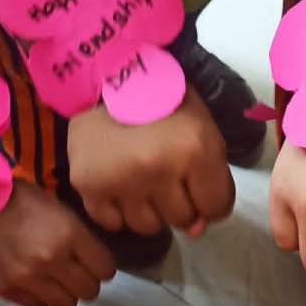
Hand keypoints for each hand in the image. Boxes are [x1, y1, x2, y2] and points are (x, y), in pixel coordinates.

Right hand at [0, 179, 115, 305]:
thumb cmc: (20, 201)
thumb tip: (98, 264)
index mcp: (69, 234)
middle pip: (89, 291)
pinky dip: (41, 297)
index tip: (96, 266)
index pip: (105, 270)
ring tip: (56, 280)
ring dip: (66, 294)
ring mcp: (28, 277)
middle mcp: (51, 259)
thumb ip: (81, 238)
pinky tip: (35, 281)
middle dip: (87, 283)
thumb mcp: (61, 210)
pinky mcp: (8, 289)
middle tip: (77, 274)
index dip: (103, 268)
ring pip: (67, 305)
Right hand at [68, 87, 233, 236]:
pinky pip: (114, 223)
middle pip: (182, 219)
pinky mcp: (89, 187)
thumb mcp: (202, 129)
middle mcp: (158, 169)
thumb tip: (195, 231)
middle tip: (165, 173)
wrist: (106, 74)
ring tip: (141, 178)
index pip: (216, 207)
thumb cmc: (163, 100)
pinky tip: (118, 183)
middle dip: (179, 202)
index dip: (209, 197)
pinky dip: (118, 209)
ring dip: (149, 209)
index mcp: (195, 149)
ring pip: (148, 226)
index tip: (198, 182)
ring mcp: (121, 181)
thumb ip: (211, 182)